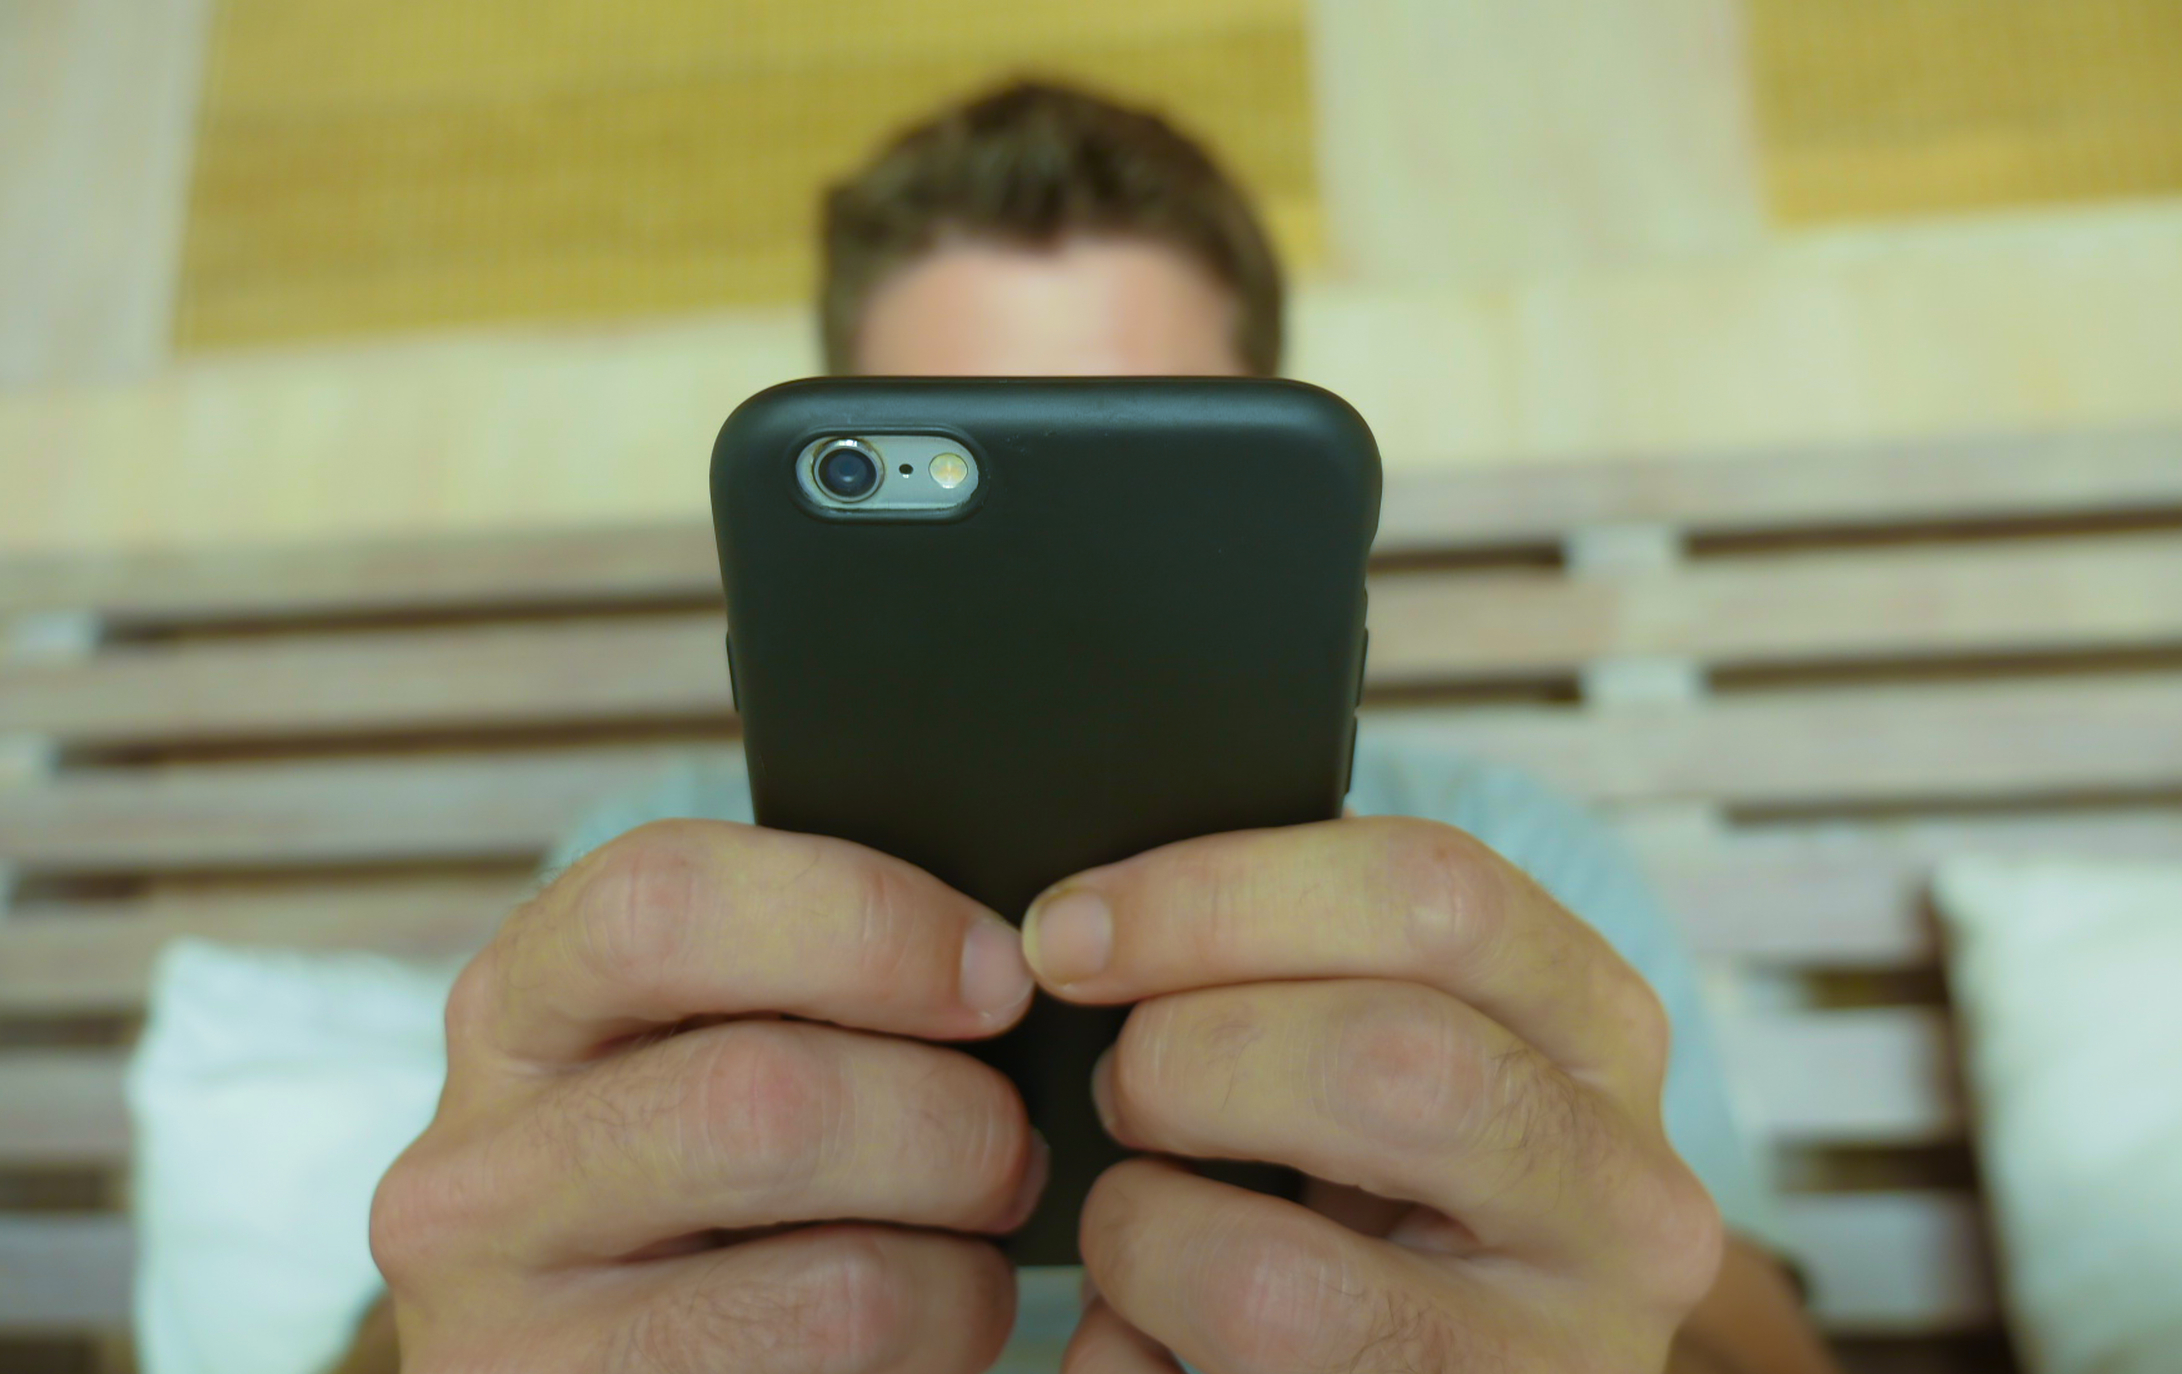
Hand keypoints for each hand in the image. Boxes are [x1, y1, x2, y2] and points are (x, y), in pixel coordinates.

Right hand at [370, 820, 1046, 1372]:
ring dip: (964, 1261)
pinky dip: (942, 1340)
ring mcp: (519, 1337)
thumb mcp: (704, 1038)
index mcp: (516, 1007)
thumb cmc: (711, 1167)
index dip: (864, 921)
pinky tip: (928, 1322)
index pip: (661, 906)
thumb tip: (1001, 952)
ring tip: (976, 1240)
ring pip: (836, 1286)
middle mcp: (479, 1173)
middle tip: (1010, 1140)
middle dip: (950, 1117)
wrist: (627, 1370)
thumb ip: (805, 977)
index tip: (994, 973)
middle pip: (764, 1101)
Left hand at [1023, 816, 1723, 1372]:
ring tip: (1135, 1224)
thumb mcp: (1403, 1052)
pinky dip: (1126, 1358)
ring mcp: (1551, 1363)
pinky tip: (1132, 1343)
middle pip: (1385, 1060)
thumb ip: (1310, 969)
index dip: (1219, 894)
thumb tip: (1101, 919)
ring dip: (1144, 1233)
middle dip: (1185, 1055)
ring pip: (1280, 1284)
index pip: (1436, 898)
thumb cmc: (1404, 1193)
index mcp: (1600, 1033)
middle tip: (1121, 1089)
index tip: (1072, 930)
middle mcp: (1621, 1199)